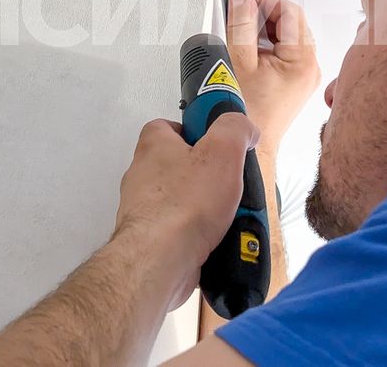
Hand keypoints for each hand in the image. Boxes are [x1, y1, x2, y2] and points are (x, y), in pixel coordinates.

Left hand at [112, 115, 260, 310]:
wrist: (161, 260)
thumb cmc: (187, 202)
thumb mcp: (222, 151)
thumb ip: (234, 129)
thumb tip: (243, 128)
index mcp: (153, 146)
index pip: (169, 127)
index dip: (195, 131)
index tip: (218, 143)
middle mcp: (143, 175)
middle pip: (180, 167)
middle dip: (208, 176)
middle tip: (230, 184)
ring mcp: (144, 210)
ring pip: (183, 202)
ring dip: (207, 209)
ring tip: (231, 218)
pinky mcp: (151, 239)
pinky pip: (181, 231)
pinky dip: (201, 236)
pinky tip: (219, 241)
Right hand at [225, 0, 321, 154]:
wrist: (250, 145)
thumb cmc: (247, 113)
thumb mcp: (238, 60)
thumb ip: (240, 23)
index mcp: (302, 60)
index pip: (290, 11)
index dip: (265, 1)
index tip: (244, 2)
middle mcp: (309, 67)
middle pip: (292, 21)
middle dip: (264, 14)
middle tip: (241, 17)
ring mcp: (304, 75)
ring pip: (288, 35)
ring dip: (265, 29)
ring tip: (243, 36)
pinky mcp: (296, 81)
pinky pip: (286, 51)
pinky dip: (268, 44)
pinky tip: (250, 52)